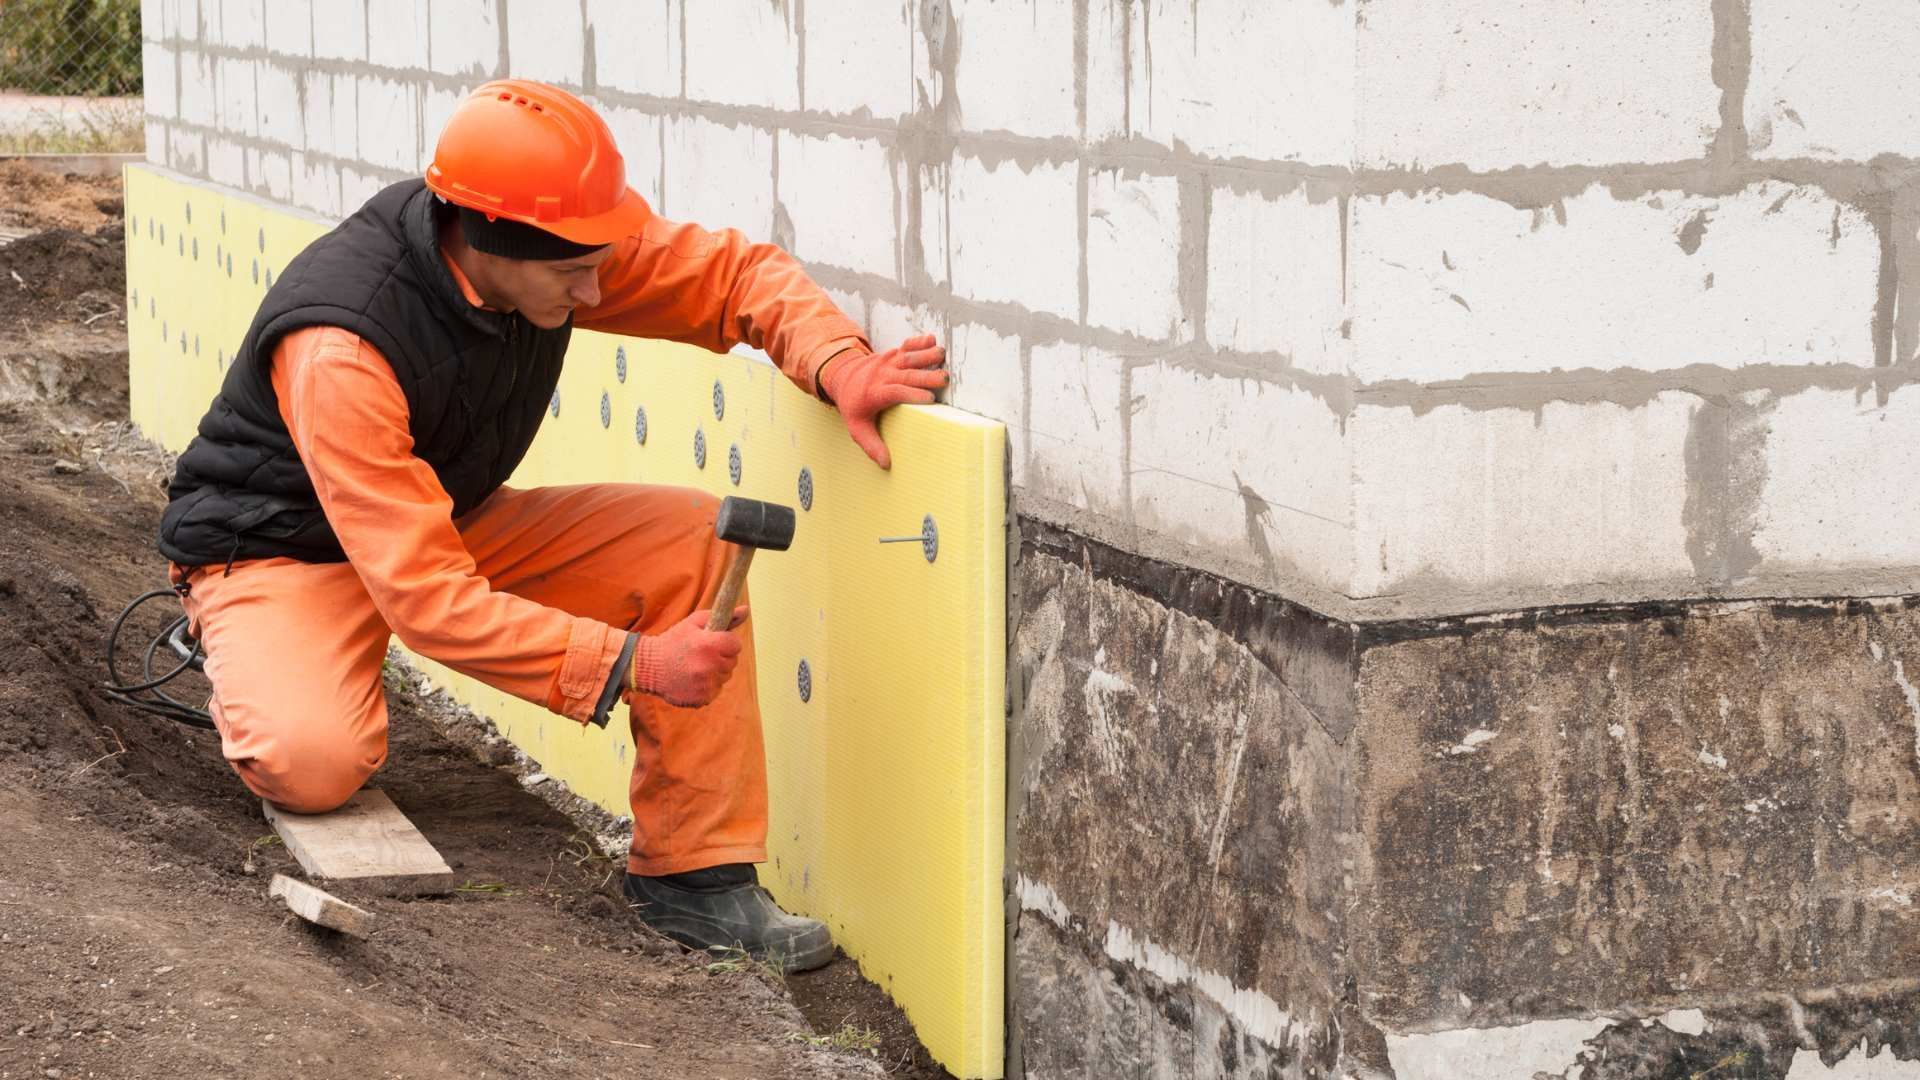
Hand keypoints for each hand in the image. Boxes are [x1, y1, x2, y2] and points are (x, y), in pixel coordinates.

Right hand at [628, 607, 748, 706]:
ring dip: (715, 672)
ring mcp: (706, 684)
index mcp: (709, 645)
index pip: (736, 644)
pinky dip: (708, 686)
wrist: (648, 667)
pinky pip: (716, 690)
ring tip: (695, 666)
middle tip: (702, 654)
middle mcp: (710, 666)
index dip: (727, 642)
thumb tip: (745, 610)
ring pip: (725, 677)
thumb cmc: (674, 641)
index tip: (715, 642)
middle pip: (732, 662)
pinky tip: (692, 679)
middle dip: (721, 657)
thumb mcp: (694, 623)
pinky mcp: (702, 699)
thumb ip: (723, 616)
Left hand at [816, 334, 947, 468]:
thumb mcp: (856, 427)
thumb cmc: (853, 404)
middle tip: (944, 379)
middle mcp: (883, 374)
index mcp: (875, 393)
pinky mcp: (893, 353)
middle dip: (926, 376)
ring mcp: (888, 361)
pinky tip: (933, 340)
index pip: (895, 392)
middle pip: (907, 374)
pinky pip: (907, 345)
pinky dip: (919, 341)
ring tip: (942, 355)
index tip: (929, 399)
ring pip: (908, 356)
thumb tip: (886, 464)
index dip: (912, 394)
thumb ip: (871, 445)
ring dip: (925, 355)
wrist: (841, 376)